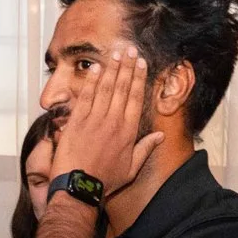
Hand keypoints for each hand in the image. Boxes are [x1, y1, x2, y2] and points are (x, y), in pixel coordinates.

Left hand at [48, 46, 165, 195]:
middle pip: (123, 87)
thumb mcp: (131, 169)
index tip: (141, 63)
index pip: (136, 97)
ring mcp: (94, 120)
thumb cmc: (105, 181)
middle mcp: (113, 121)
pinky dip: (92, 82)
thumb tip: (160, 137)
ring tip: (116, 53)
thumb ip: (145, 149)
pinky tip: (96, 69)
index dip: (139, 78)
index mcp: (128, 131)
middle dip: (127, 66)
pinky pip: (86, 97)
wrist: (79, 188)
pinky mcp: (76, 122)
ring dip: (111, 68)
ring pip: (105, 88)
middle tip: (130, 49)